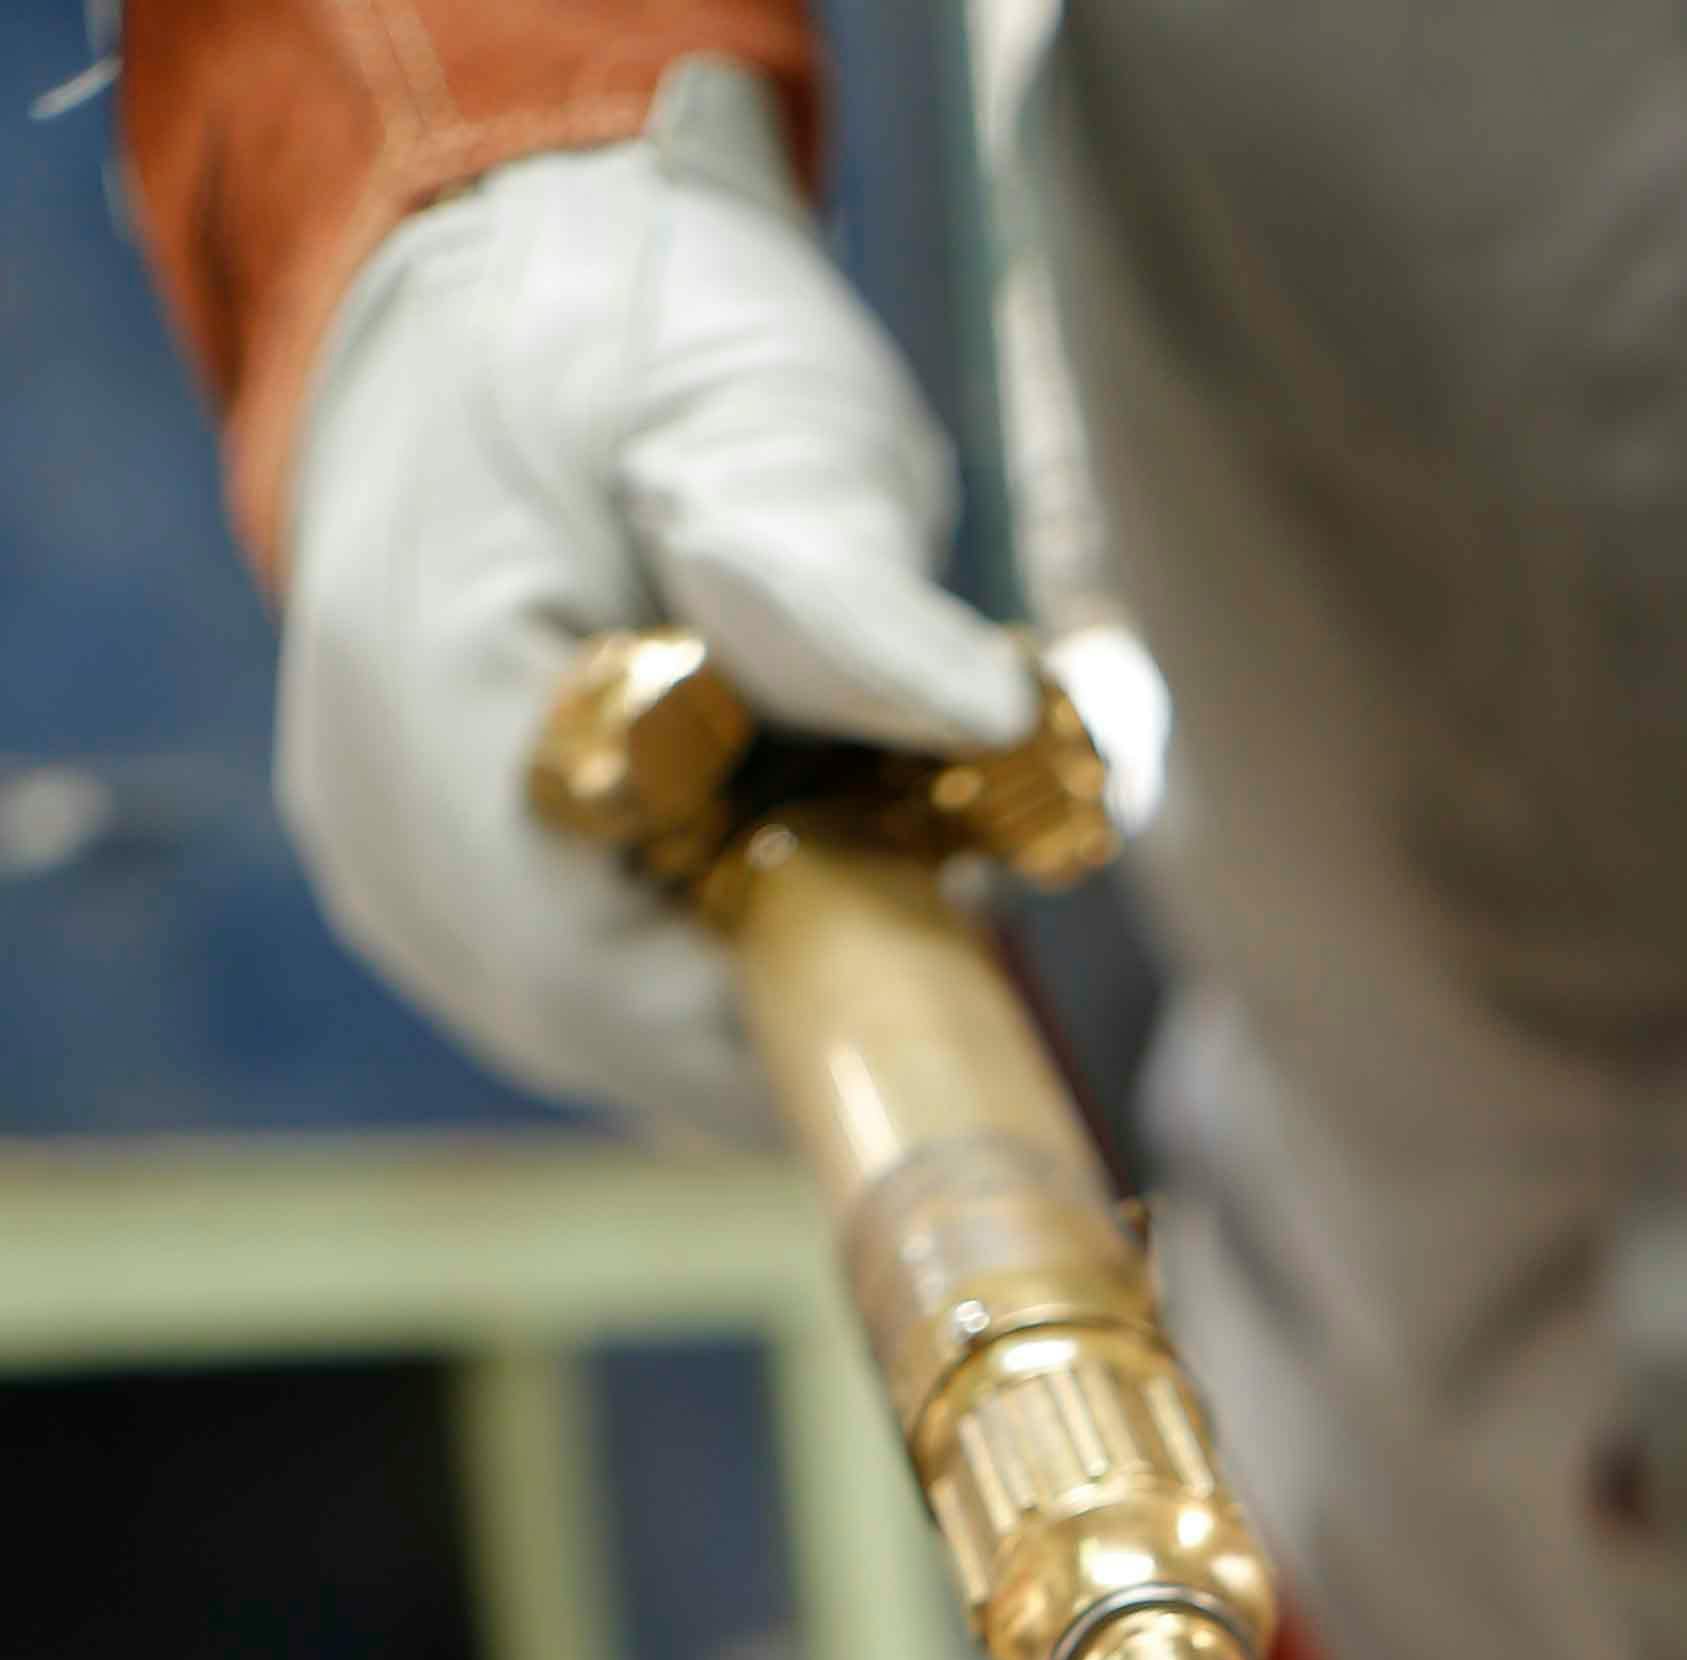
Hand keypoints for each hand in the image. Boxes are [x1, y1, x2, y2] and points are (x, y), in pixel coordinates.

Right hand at [276, 58, 1036, 1139]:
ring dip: (734, 980)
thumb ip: (846, 578)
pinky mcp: (415, 872)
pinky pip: (569, 986)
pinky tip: (758, 851)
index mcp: (432, 695)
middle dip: (776, 1002)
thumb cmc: (638, 329)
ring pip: (593, 1032)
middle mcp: (374, 811)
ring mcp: (382, 855)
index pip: (599, 981)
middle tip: (922, 902)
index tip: (929, 968)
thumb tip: (985, 715)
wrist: (494, 270)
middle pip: (604, 1034)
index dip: (774, 1018)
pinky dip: (683, 949)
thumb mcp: (771, 407)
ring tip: (837, 848)